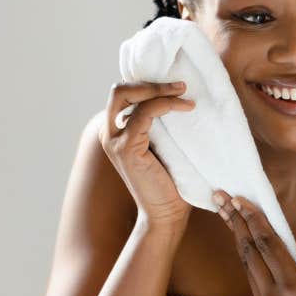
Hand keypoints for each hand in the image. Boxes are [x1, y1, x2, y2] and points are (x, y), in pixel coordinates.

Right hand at [99, 81, 194, 227]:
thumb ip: (160, 123)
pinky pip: (144, 113)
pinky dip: (166, 105)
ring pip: (129, 96)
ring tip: (185, 93)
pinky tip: (186, 108)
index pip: (124, 93)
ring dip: (161, 90)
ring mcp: (114, 141)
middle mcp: (109, 133)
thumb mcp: (164, 144)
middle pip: (119, 89)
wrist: (167, 213)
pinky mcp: (126, 149)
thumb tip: (179, 93)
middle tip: (180, 85)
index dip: (148, 83)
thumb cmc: (170, 181)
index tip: (177, 84)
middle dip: (150, 82)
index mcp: (116, 131)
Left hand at [214, 190, 295, 295]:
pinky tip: (247, 250)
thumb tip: (295, 255)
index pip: (267, 245)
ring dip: (239, 242)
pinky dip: (248, 262)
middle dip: (236, 224)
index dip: (254, 220)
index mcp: (293, 287)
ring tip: (229, 219)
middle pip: (248, 253)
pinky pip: (254, 284)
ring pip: (247, 268)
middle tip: (223, 201)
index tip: (243, 200)